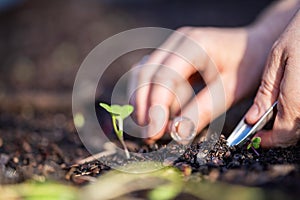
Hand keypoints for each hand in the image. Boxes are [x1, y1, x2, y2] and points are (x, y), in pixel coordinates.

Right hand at [132, 26, 270, 142]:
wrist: (255, 45)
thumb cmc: (248, 66)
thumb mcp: (231, 90)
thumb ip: (203, 110)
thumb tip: (178, 133)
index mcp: (194, 45)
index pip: (164, 77)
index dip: (156, 107)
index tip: (155, 133)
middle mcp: (178, 41)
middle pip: (145, 72)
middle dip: (143, 105)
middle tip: (149, 134)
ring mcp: (173, 46)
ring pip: (144, 73)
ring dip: (143, 101)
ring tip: (153, 126)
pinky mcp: (172, 56)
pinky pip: (153, 75)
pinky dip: (152, 95)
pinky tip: (162, 111)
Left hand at [245, 10, 299, 147]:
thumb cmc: (299, 35)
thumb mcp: (277, 60)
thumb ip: (265, 93)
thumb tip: (252, 119)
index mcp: (298, 100)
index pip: (283, 134)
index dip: (268, 140)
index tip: (257, 138)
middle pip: (295, 133)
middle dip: (277, 134)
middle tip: (261, 128)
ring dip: (288, 126)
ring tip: (273, 116)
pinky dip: (297, 115)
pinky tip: (288, 105)